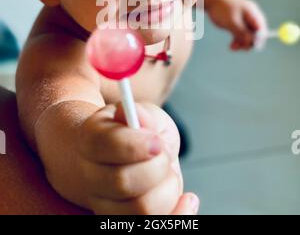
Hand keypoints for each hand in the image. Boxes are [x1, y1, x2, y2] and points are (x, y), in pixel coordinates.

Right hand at [77, 102, 198, 214]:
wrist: (126, 159)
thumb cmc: (136, 134)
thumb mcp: (143, 114)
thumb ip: (144, 115)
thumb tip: (139, 116)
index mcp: (91, 140)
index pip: (107, 144)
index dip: (137, 144)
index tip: (157, 141)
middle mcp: (91, 176)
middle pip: (122, 181)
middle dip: (157, 166)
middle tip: (163, 153)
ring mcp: (105, 205)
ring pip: (140, 209)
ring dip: (168, 189)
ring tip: (169, 174)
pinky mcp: (124, 221)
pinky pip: (152, 228)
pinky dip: (178, 215)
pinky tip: (187, 199)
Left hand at [207, 0, 267, 50]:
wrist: (210, 0)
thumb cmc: (221, 9)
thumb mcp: (231, 23)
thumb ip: (242, 32)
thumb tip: (252, 42)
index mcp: (252, 12)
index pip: (261, 28)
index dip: (259, 39)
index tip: (251, 47)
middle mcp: (251, 15)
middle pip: (256, 33)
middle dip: (248, 42)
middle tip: (238, 48)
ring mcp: (245, 19)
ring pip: (248, 34)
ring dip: (242, 42)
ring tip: (232, 47)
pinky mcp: (238, 22)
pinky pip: (242, 33)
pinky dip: (238, 40)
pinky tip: (232, 46)